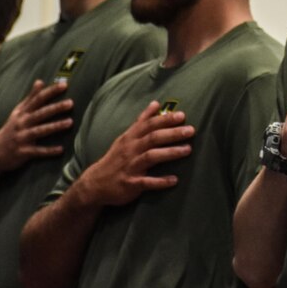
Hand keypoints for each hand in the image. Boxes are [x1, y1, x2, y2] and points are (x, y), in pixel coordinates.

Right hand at [0, 80, 73, 172]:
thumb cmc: (11, 129)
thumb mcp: (18, 112)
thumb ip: (30, 98)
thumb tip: (40, 81)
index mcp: (22, 113)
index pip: (37, 99)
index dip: (50, 91)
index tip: (64, 84)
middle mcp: (21, 124)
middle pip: (40, 114)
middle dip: (55, 108)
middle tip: (71, 103)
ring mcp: (22, 138)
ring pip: (40, 131)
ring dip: (55, 126)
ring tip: (70, 122)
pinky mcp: (23, 152)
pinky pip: (38, 151)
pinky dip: (49, 151)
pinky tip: (61, 149)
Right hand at [74, 101, 194, 207]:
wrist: (96, 184)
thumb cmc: (116, 157)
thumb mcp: (126, 137)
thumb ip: (142, 121)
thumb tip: (156, 103)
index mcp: (130, 138)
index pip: (149, 124)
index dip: (165, 119)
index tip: (182, 115)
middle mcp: (130, 150)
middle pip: (152, 138)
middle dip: (172, 133)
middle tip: (191, 130)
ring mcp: (130, 167)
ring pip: (151, 157)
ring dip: (170, 153)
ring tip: (188, 150)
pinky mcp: (130, 184)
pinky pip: (147, 182)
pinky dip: (160, 181)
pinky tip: (174, 180)